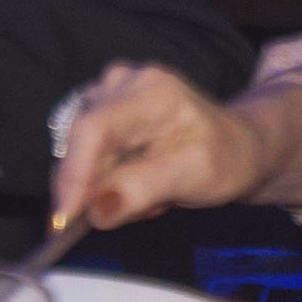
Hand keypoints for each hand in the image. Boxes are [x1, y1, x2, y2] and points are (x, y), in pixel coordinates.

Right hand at [47, 63, 288, 226]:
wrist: (237, 145)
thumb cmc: (226, 157)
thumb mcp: (195, 176)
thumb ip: (143, 189)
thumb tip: (96, 210)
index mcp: (152, 91)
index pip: (94, 131)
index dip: (73, 175)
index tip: (63, 219)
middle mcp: (123, 82)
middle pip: (80, 146)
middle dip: (99, 189)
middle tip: (146, 208)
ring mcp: (108, 92)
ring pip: (80, 155)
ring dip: (106, 187)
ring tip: (152, 192)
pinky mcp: (101, 109)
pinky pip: (86, 156)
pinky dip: (106, 179)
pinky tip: (138, 180)